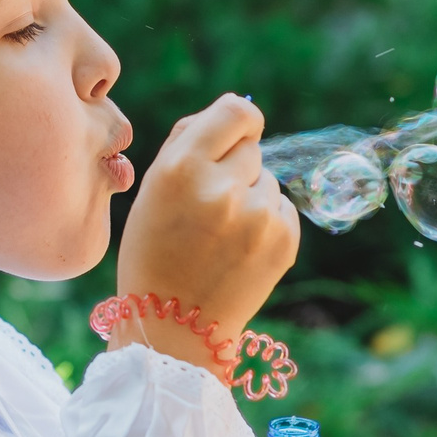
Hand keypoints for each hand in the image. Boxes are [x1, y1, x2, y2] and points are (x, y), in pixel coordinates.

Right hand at [115, 94, 298, 369]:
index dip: (239, 120)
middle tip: (210, 207)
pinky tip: (239, 251)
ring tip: (220, 237)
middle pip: (251, 148)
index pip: (236, 110)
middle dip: (235, 167)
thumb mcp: (152, 190)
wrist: (175, 326)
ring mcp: (257, 217)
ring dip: (250, 197)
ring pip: (268, 180)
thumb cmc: (155, 251)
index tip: (237, 134)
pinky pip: (282, 208)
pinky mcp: (283, 241)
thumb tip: (236, 112)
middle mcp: (222, 189)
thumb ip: (189, 142)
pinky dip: (266, 223)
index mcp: (180, 169)